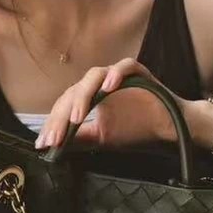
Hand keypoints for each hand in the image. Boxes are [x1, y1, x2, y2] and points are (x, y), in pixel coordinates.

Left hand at [33, 57, 191, 150]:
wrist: (168, 129)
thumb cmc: (136, 130)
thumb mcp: (102, 138)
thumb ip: (79, 138)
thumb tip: (52, 146)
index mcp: (90, 95)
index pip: (66, 104)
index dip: (54, 123)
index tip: (44, 145)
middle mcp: (101, 82)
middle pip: (75, 91)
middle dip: (62, 116)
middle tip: (55, 138)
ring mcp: (118, 75)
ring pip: (94, 76)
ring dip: (83, 96)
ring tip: (76, 118)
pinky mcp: (138, 72)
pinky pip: (125, 66)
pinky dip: (116, 74)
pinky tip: (108, 88)